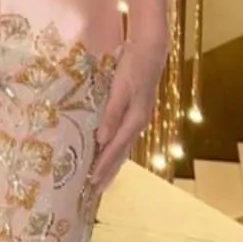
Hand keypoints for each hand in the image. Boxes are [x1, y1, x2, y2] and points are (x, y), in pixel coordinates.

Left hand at [90, 41, 166, 190]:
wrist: (151, 51)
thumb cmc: (133, 67)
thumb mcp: (120, 88)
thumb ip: (111, 114)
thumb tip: (102, 140)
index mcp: (135, 120)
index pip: (115, 149)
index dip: (103, 166)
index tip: (91, 182)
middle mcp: (138, 123)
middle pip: (121, 154)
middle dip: (108, 172)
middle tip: (95, 190)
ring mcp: (139, 119)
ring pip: (124, 148)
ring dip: (113, 164)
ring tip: (103, 179)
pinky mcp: (136, 113)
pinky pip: (125, 138)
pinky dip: (117, 150)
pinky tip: (111, 153)